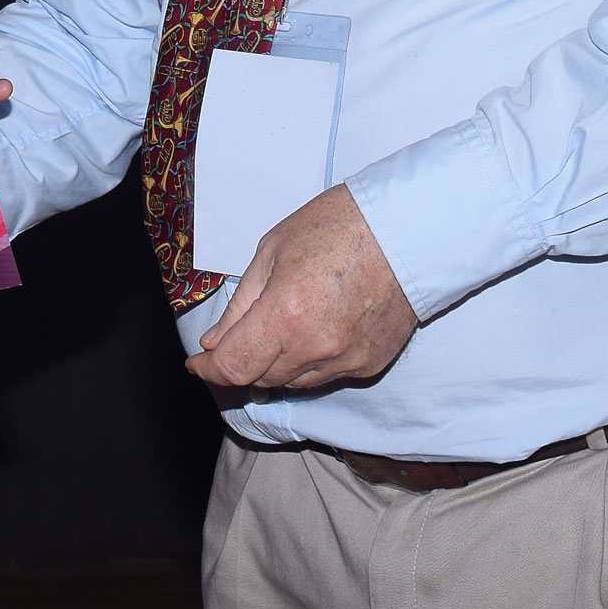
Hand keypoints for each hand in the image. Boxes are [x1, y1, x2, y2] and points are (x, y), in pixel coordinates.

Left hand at [182, 185, 416, 393]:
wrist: (408, 229)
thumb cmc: (338, 226)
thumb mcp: (272, 251)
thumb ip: (241, 305)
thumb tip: (216, 342)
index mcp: (285, 314)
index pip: (234, 366)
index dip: (209, 370)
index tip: (198, 363)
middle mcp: (315, 348)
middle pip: (261, 378)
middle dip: (241, 362)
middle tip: (234, 339)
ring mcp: (346, 361)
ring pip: (293, 382)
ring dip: (275, 365)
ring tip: (278, 329)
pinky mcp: (370, 364)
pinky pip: (326, 377)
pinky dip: (309, 363)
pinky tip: (312, 333)